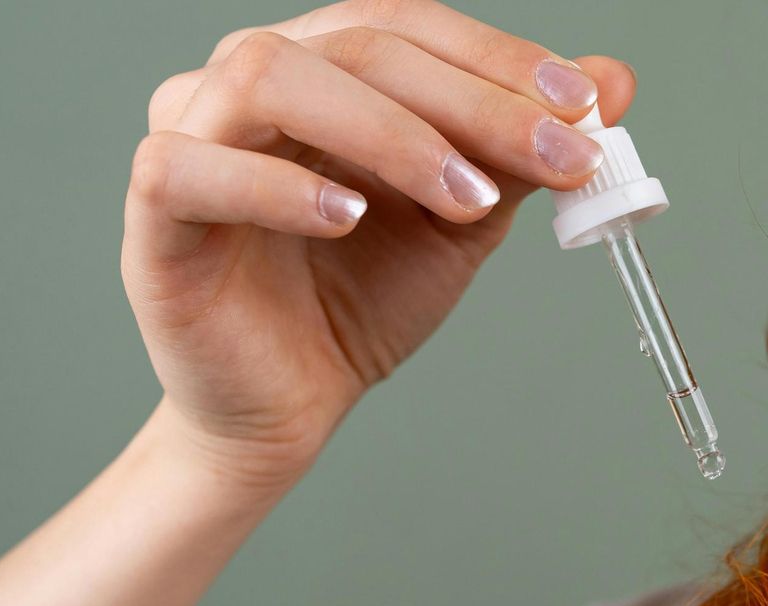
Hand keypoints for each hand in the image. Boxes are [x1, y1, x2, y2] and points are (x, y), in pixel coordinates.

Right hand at [122, 0, 635, 485]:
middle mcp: (249, 81)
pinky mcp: (154, 211)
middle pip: (358, 46)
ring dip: (389, 133)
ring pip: (272, 79)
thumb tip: (613, 83)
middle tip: (557, 158)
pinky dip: (277, 186)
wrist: (292, 405)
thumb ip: (523, 152)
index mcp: (324, 68)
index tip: (585, 106)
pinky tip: (348, 217)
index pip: (409, 27)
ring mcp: (190, 135)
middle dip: (474, 102)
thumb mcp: (465, 219)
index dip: (500, 58)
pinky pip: (191, 167)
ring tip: (464, 199)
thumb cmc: (360, 301)